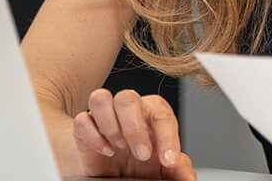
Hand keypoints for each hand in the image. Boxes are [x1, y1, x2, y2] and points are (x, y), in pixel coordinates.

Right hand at [72, 88, 195, 178]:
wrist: (116, 171)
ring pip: (100, 99)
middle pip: (127, 98)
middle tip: (142, 155)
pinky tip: (105, 151)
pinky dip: (92, 137)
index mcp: (152, 113)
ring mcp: (105, 116)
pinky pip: (81, 120)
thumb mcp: (162, 167)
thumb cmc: (142, 162)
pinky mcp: (85, 128)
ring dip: (109, 125)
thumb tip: (189, 179)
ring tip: (118, 147)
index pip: (163, 115)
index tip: (168, 161)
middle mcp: (129, 110)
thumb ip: (178, 168)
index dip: (168, 138)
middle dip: (134, 129)